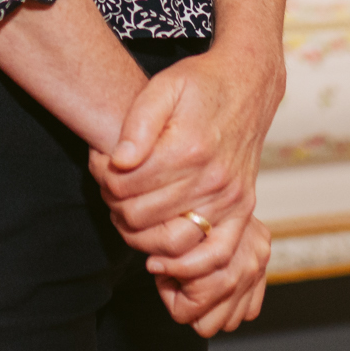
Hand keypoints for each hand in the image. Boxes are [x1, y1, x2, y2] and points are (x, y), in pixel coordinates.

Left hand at [90, 44, 283, 334]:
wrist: (248, 84)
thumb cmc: (201, 83)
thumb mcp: (164, 86)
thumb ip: (137, 124)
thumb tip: (119, 161)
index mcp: (187, 149)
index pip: (126, 186)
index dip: (103, 178)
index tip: (101, 165)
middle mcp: (212, 179)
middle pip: (142, 217)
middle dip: (115, 207)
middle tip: (109, 192)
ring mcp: (230, 198)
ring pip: (174, 242)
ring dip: (142, 239)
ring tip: (128, 218)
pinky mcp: (243, 209)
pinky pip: (217, 255)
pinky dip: (188, 266)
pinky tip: (162, 259)